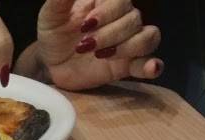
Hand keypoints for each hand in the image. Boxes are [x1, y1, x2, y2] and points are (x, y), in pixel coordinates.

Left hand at [33, 0, 162, 90]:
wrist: (51, 64)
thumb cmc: (54, 34)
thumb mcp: (51, 14)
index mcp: (106, 2)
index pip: (121, 0)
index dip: (107, 13)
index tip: (85, 25)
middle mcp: (122, 18)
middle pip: (133, 19)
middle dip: (108, 35)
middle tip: (84, 45)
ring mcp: (128, 42)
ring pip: (147, 37)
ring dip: (126, 47)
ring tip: (101, 55)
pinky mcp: (128, 65)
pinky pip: (150, 63)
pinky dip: (152, 65)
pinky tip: (149, 68)